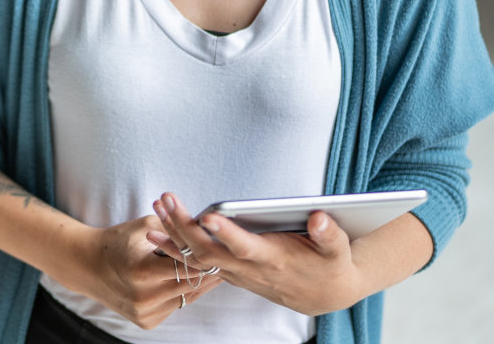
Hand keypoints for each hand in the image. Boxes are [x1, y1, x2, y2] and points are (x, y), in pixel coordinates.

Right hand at [63, 214, 222, 329]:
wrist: (88, 265)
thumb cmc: (117, 241)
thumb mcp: (144, 226)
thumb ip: (175, 228)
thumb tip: (205, 229)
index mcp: (141, 271)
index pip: (187, 266)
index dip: (204, 257)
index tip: (218, 249)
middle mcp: (143, 297)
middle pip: (190, 285)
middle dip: (207, 271)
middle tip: (222, 259)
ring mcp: (144, 313)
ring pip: (186, 298)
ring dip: (198, 284)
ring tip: (212, 269)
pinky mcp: (146, 322)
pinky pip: (175, 307)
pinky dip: (182, 294)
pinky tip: (189, 280)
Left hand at [149, 192, 359, 317]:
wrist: (325, 295)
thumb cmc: (331, 266)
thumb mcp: (338, 251)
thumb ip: (329, 234)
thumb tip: (318, 217)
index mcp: (275, 259)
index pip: (245, 247)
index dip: (226, 233)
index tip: (208, 215)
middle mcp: (251, 269)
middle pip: (210, 251)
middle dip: (185, 226)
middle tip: (166, 199)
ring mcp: (238, 273)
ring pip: (199, 258)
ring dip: (174, 235)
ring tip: (155, 207)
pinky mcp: (233, 272)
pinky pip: (198, 264)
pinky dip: (177, 249)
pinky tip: (157, 232)